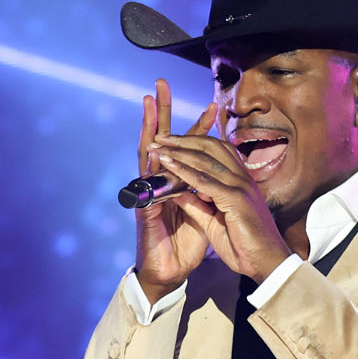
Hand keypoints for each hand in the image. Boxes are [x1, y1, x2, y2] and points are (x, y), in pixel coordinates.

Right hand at [133, 80, 218, 297]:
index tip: (212, 104)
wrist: (169, 274)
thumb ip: (200, 194)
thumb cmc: (185, 246)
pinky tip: (151, 142)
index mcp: (177, 183)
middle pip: (163, 140)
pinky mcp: (145, 208)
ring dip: (149, 125)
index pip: (187, 149)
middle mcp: (160, 183)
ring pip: (147, 151)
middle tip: (160, 84)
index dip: (197, 127)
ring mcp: (149, 193)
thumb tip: (208, 178)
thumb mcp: (201, 215)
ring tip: (149, 99)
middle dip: (162, 112)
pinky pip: (148, 181)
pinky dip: (150, 162)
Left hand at [147, 124, 291, 280]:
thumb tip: (177, 193)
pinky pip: (206, 182)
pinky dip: (185, 171)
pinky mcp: (237, 200)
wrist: (266, 264)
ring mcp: (241, 187)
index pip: (216, 151)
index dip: (192, 143)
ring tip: (159, 145)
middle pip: (211, 148)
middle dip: (183, 140)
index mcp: (240, 182)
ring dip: (179, 151)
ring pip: (207, 160)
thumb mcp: (214, 221)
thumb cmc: (244, 245)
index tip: (169, 141)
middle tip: (159, 137)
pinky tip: (169, 165)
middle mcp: (242, 179)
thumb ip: (197, 205)